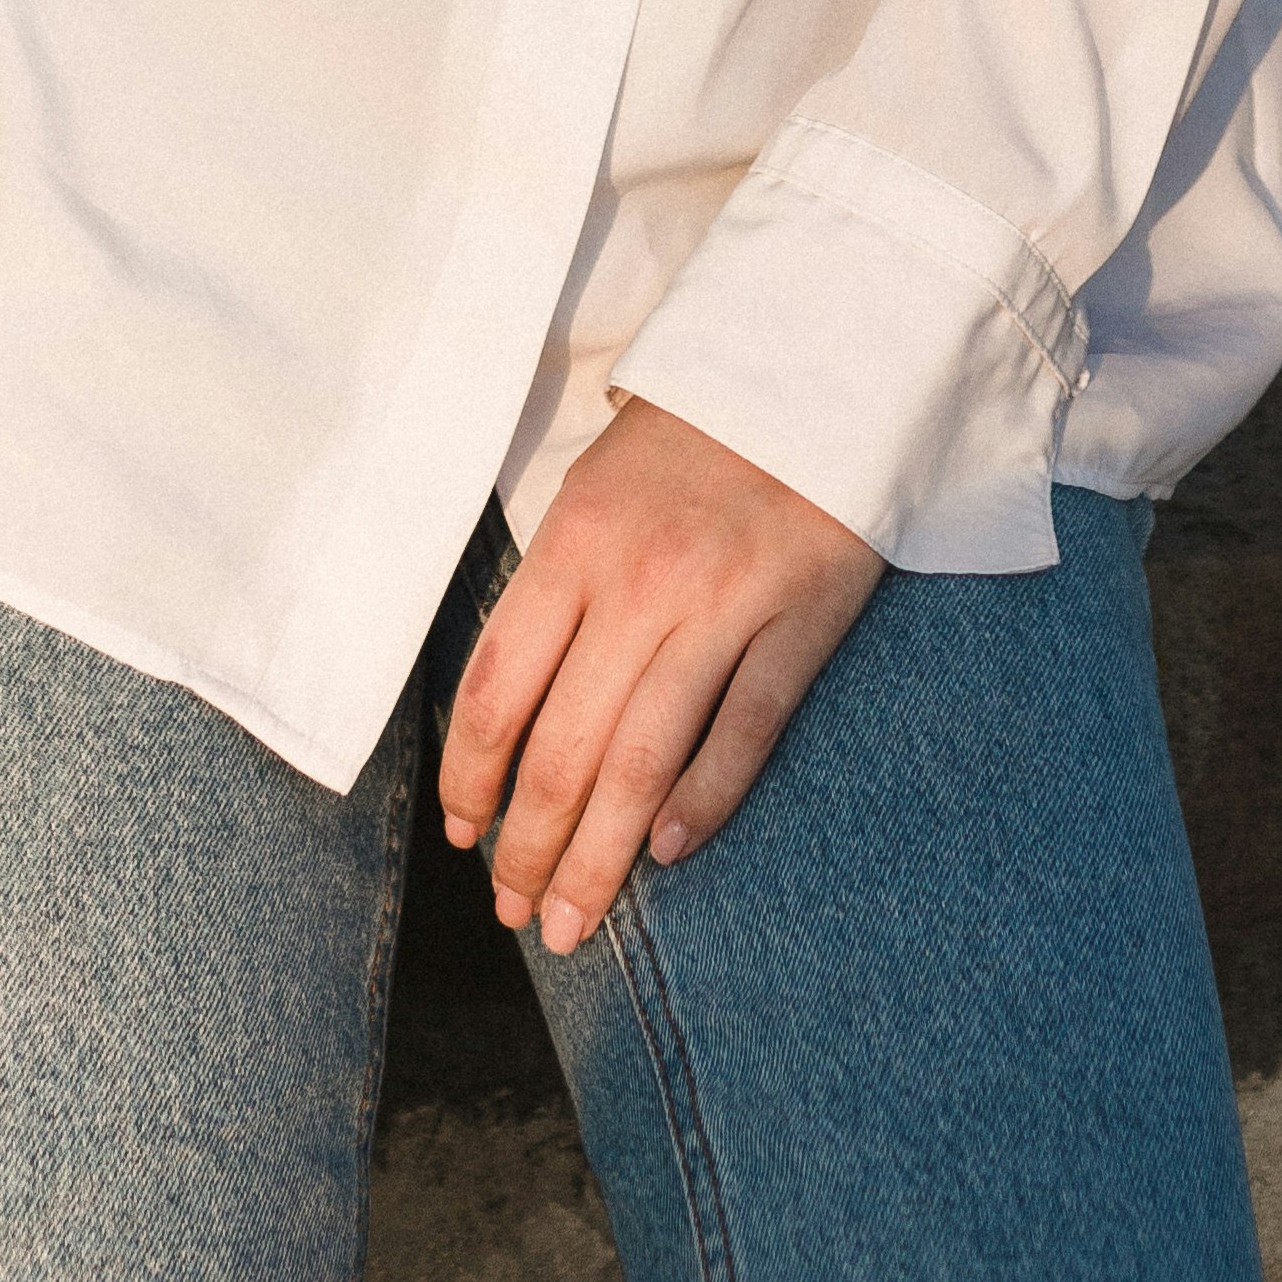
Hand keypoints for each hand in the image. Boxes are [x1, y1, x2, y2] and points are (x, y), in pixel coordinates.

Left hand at [437, 404, 879, 954]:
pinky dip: (703, 799)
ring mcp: (726, 602)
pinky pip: (746, 729)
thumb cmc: (694, 431)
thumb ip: (556, 588)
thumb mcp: (596, 485)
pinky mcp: (802, 615)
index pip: (496, 690)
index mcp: (575, 542)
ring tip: (574, 921)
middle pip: (563, 749)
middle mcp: (641, 580)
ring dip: (599, 858)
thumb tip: (510, 711)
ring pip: (642, 761)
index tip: (464, 837)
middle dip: (529, 849)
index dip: (469, 780)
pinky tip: (667, 851)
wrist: (818, 360)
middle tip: (517, 915)